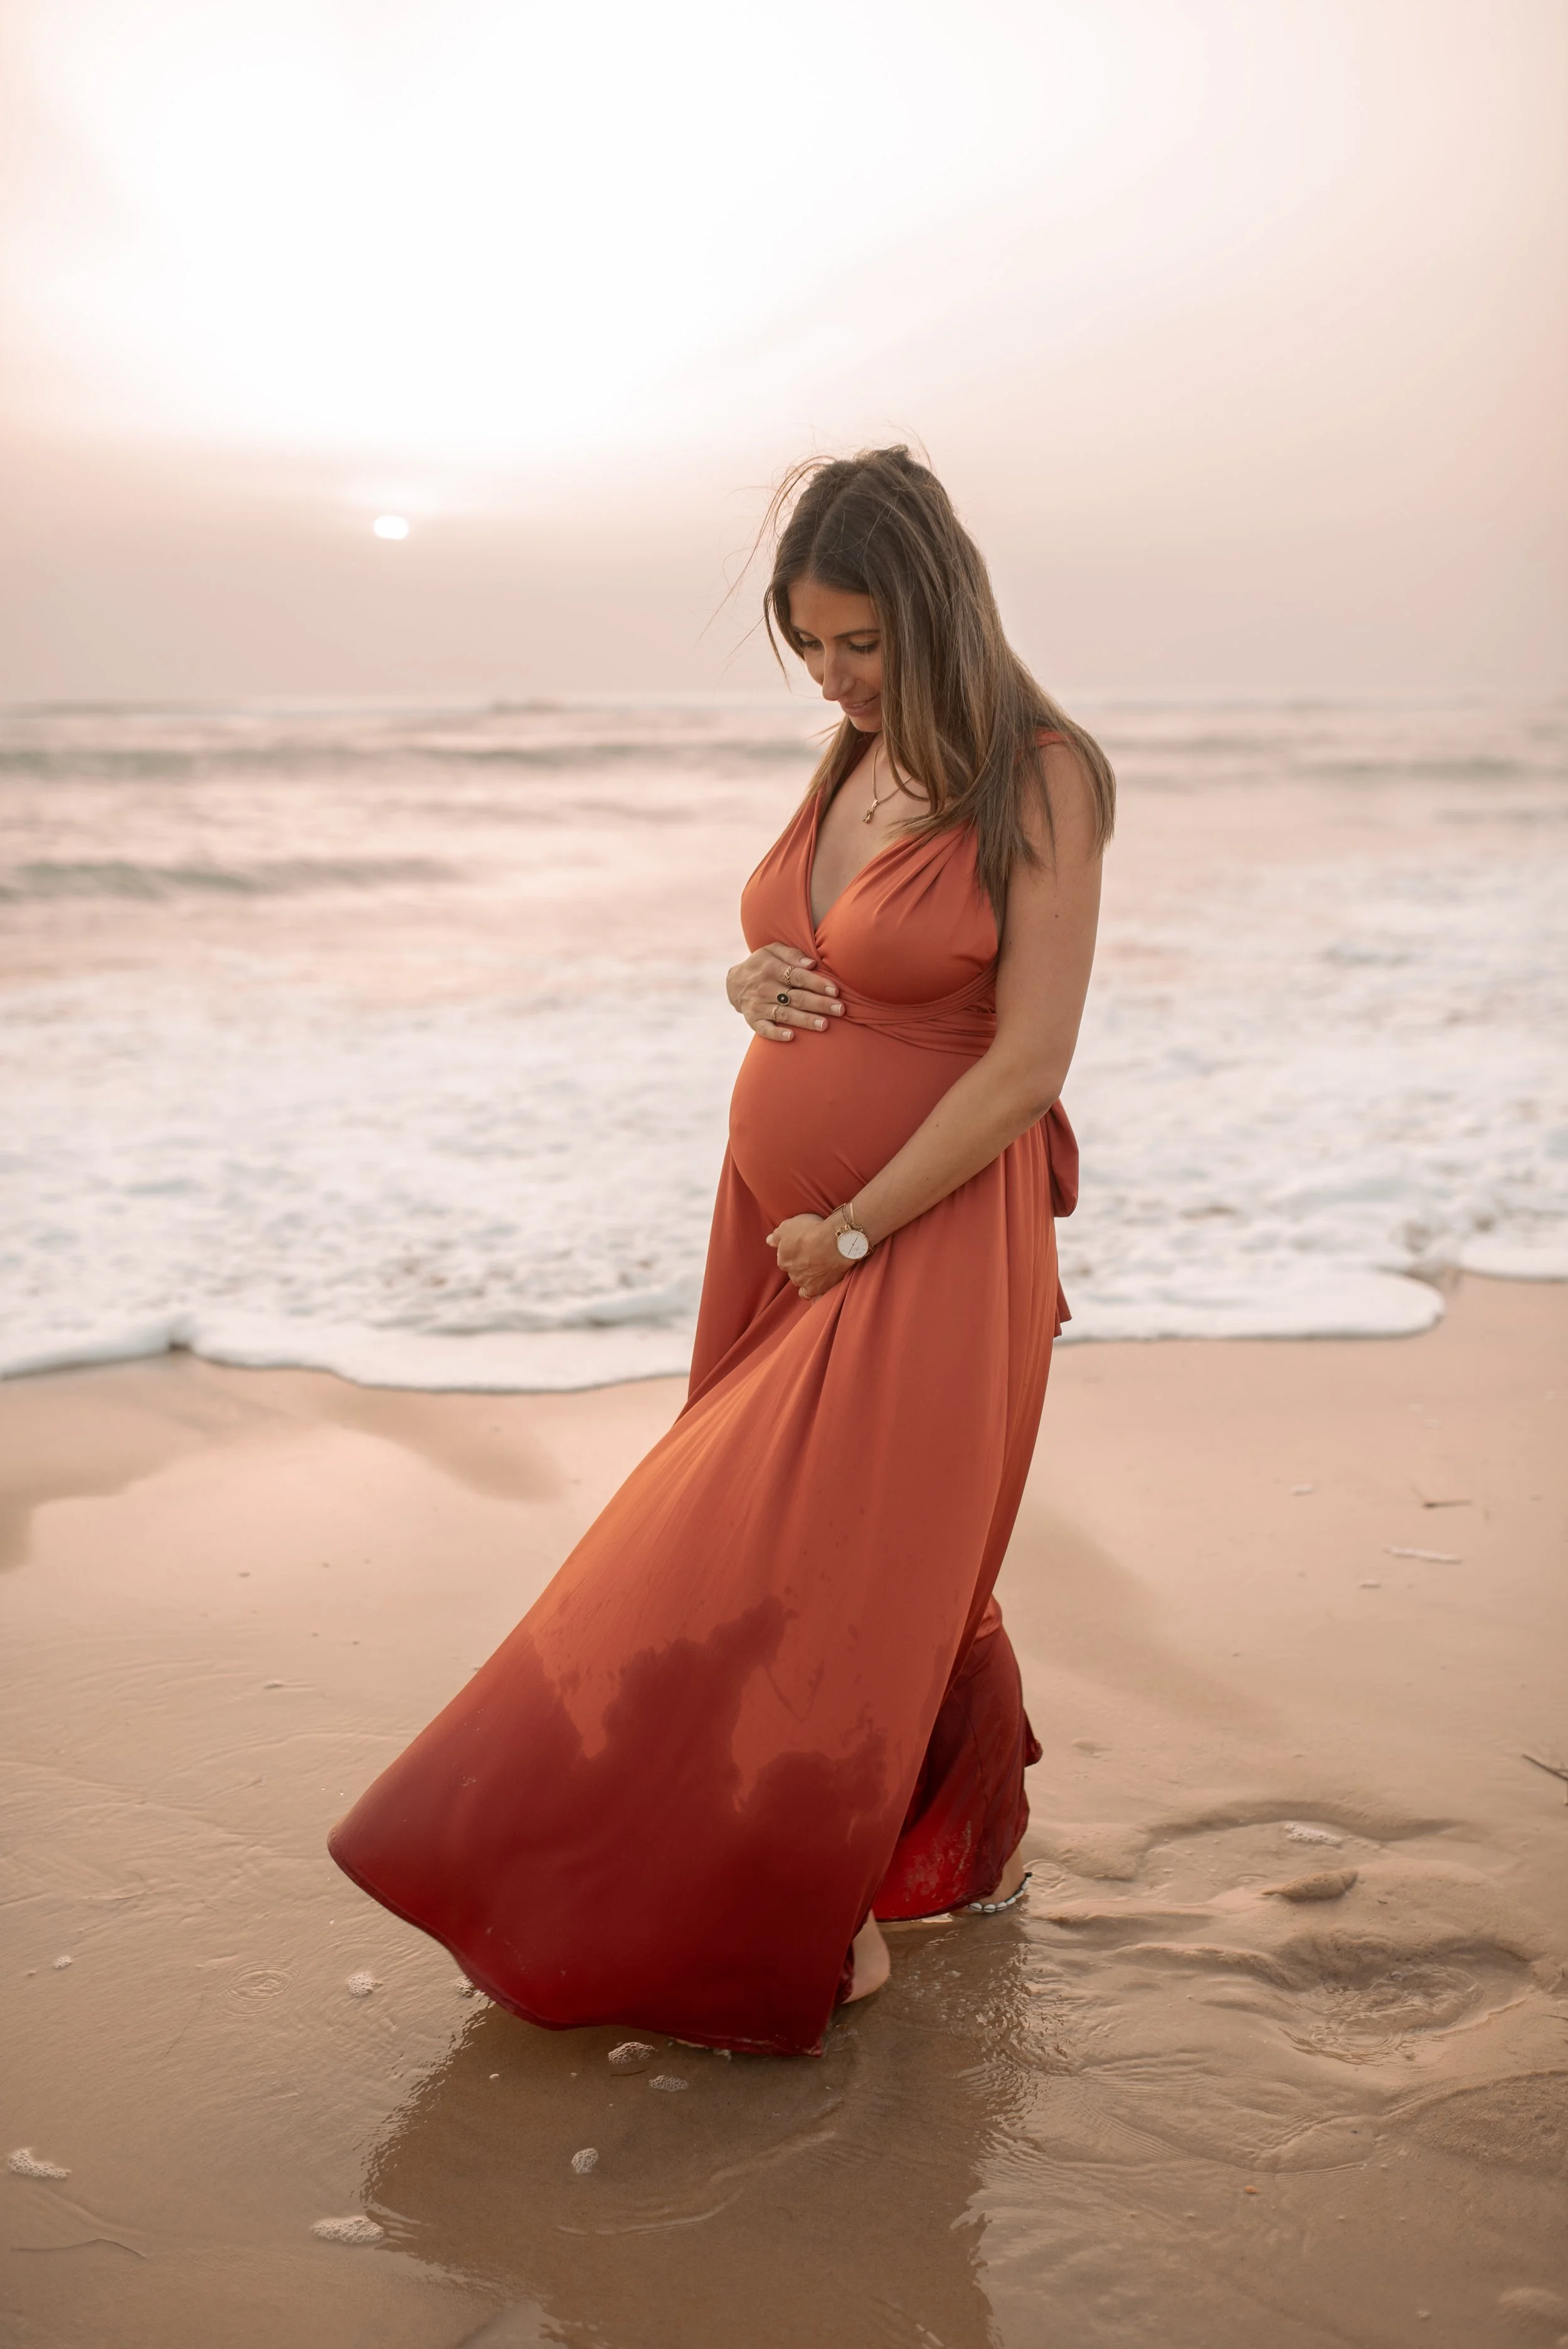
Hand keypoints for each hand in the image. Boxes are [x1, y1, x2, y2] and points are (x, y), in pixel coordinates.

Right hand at [726, 941, 845, 1041]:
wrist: (734, 983)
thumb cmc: (762, 964)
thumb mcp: (772, 950)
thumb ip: (792, 954)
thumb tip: (812, 964)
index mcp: (771, 968)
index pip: (798, 976)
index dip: (817, 984)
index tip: (835, 991)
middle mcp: (765, 988)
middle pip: (796, 997)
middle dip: (819, 1004)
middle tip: (840, 1009)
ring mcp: (759, 1006)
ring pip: (786, 1014)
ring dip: (805, 1020)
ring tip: (824, 1025)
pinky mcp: (753, 1020)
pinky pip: (765, 1029)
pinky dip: (776, 1034)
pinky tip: (791, 1037)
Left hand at [766, 1213, 854, 1299]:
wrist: (836, 1241)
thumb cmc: (812, 1230)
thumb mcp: (788, 1226)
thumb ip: (776, 1236)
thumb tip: (769, 1240)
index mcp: (783, 1260)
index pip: (784, 1258)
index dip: (793, 1251)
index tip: (802, 1245)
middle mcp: (792, 1274)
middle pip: (794, 1270)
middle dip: (800, 1264)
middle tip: (812, 1255)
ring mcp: (806, 1283)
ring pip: (802, 1282)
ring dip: (807, 1277)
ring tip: (818, 1268)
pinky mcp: (820, 1288)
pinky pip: (813, 1295)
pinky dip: (814, 1293)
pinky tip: (818, 1288)